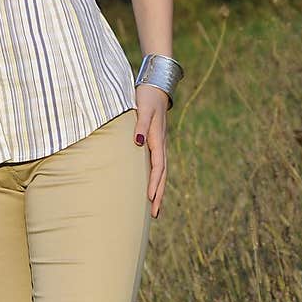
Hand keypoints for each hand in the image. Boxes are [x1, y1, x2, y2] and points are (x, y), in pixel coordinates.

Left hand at [133, 84, 168, 218]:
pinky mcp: (156, 144)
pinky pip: (158, 166)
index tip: (150, 199)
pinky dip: (156, 180)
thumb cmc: (146, 97)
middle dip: (159, 195)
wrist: (156, 88)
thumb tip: (138, 142)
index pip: (158, 167)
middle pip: (162, 175)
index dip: (155, 184)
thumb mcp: (143, 109)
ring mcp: (160, 145)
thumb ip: (141, 125)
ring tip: (155, 208)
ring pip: (161, 172)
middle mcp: (161, 145)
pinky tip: (151, 188)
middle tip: (155, 214)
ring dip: (159, 190)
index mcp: (158, 139)